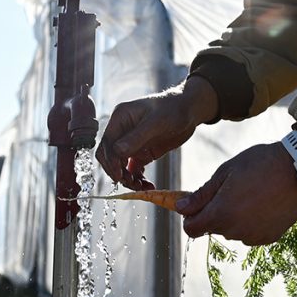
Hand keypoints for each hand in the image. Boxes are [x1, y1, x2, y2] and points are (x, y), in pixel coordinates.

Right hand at [96, 77, 216, 190]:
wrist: (190, 110)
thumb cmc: (173, 109)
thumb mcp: (156, 122)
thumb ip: (137, 137)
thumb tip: (117, 152)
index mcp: (120, 119)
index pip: (107, 144)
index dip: (111, 162)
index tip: (120, 176)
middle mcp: (122, 131)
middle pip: (110, 157)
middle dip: (118, 172)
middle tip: (132, 183)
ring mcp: (131, 143)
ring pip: (120, 166)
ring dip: (128, 179)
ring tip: (142, 187)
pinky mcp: (141, 152)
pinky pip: (133, 170)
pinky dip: (138, 179)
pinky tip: (148, 185)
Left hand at [177, 143, 296, 245]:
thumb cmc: (259, 164)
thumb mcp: (225, 172)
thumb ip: (201, 194)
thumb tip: (180, 208)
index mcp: (220, 215)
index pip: (191, 229)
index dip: (191, 215)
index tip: (198, 202)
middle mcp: (235, 231)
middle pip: (213, 227)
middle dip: (216, 212)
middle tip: (231, 189)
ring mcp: (254, 236)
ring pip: (233, 230)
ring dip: (235, 217)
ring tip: (251, 193)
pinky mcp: (270, 237)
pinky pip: (252, 233)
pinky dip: (252, 222)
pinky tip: (264, 203)